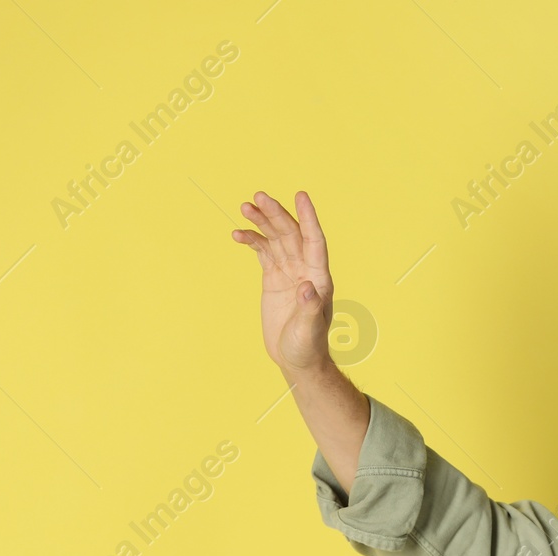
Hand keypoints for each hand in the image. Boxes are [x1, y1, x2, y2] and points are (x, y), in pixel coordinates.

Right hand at [231, 190, 333, 376]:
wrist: (295, 359)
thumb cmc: (308, 348)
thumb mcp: (310, 331)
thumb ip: (310, 309)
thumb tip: (308, 287)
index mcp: (319, 278)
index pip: (314, 241)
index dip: (308, 218)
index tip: (300, 195)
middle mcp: (305, 269)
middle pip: (291, 234)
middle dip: (275, 215)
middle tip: (258, 197)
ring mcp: (289, 272)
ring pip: (275, 239)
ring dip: (261, 222)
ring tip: (244, 207)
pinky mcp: (274, 278)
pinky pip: (263, 252)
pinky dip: (252, 241)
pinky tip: (238, 234)